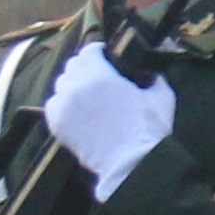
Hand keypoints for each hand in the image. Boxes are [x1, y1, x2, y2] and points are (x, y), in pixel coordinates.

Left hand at [39, 52, 176, 198]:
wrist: (130, 164)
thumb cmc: (148, 130)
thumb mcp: (161, 97)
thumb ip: (153, 79)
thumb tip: (150, 74)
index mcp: (100, 75)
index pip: (88, 51)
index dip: (97, 52)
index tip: (105, 57)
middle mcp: (76, 86)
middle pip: (72, 65)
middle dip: (84, 67)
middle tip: (97, 78)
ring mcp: (63, 106)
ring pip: (61, 84)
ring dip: (73, 85)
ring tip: (87, 96)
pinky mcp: (57, 124)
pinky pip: (53, 104)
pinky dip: (63, 104)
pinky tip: (77, 111)